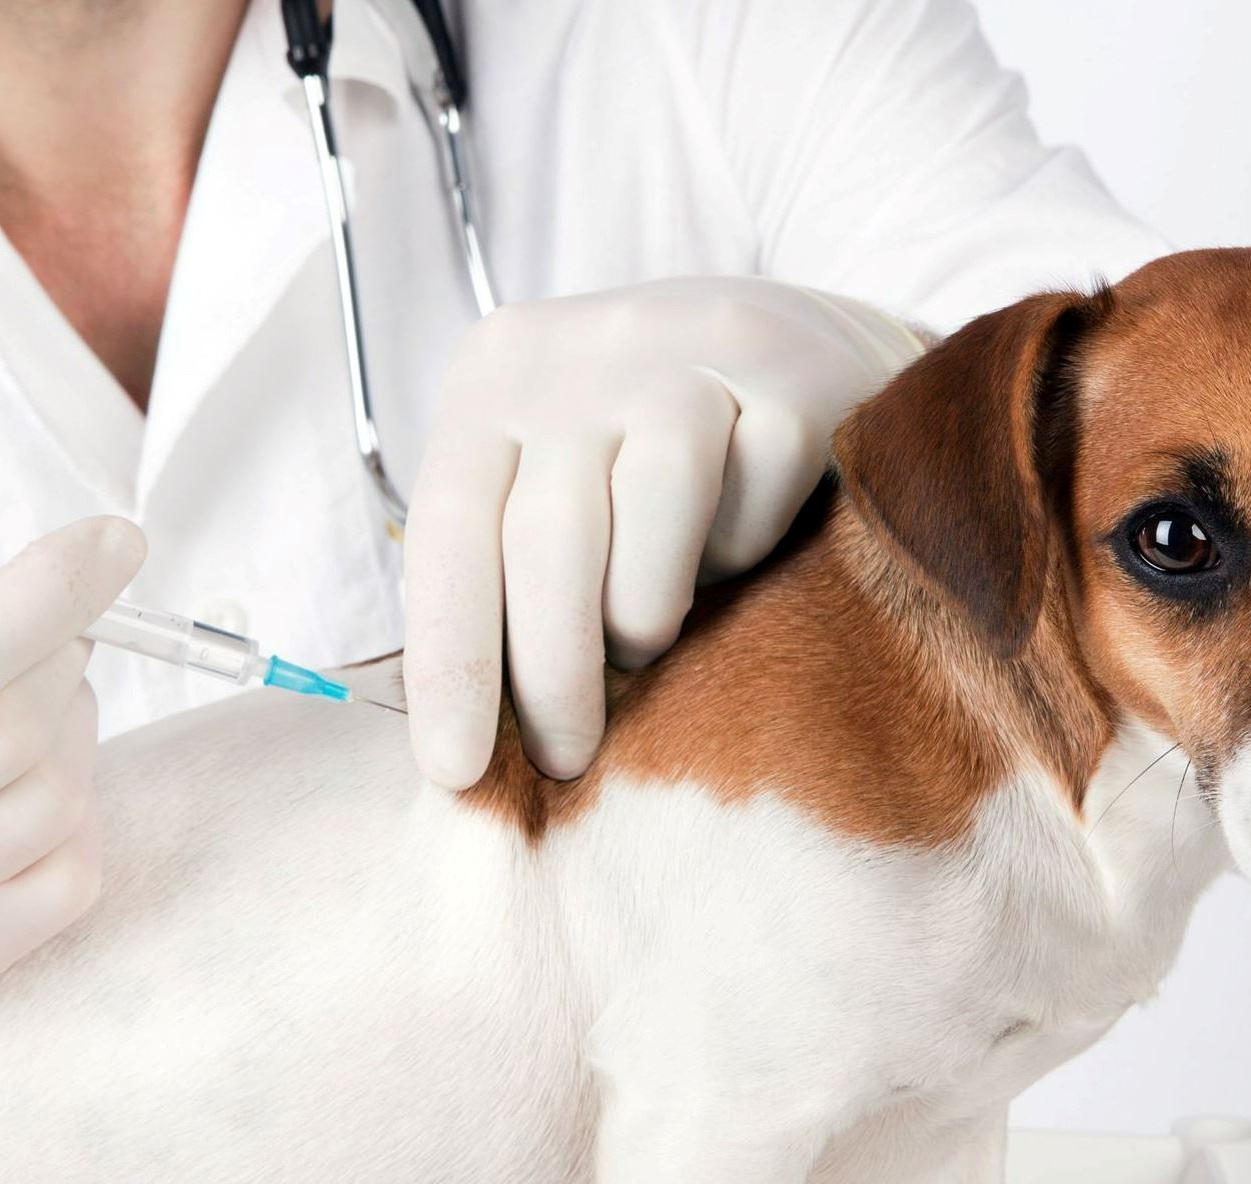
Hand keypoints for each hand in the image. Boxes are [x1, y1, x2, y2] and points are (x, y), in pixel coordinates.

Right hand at [0, 476, 141, 1023]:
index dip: (51, 590)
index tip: (113, 540)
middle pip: (15, 727)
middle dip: (60, 647)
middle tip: (43, 618)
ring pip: (51, 803)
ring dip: (70, 725)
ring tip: (29, 689)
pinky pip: (62, 888)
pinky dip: (75, 815)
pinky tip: (31, 774)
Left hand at [402, 277, 925, 787]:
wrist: (801, 350)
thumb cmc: (643, 459)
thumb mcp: (549, 486)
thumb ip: (501, 573)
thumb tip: (465, 736)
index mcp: (495, 376)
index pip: (450, 527)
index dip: (449, 659)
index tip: (454, 771)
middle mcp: (582, 347)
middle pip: (548, 533)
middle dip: (554, 673)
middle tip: (567, 761)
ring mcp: (691, 343)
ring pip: (654, 509)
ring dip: (648, 609)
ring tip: (648, 642)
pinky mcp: (791, 368)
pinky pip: (758, 496)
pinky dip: (746, 548)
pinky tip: (741, 545)